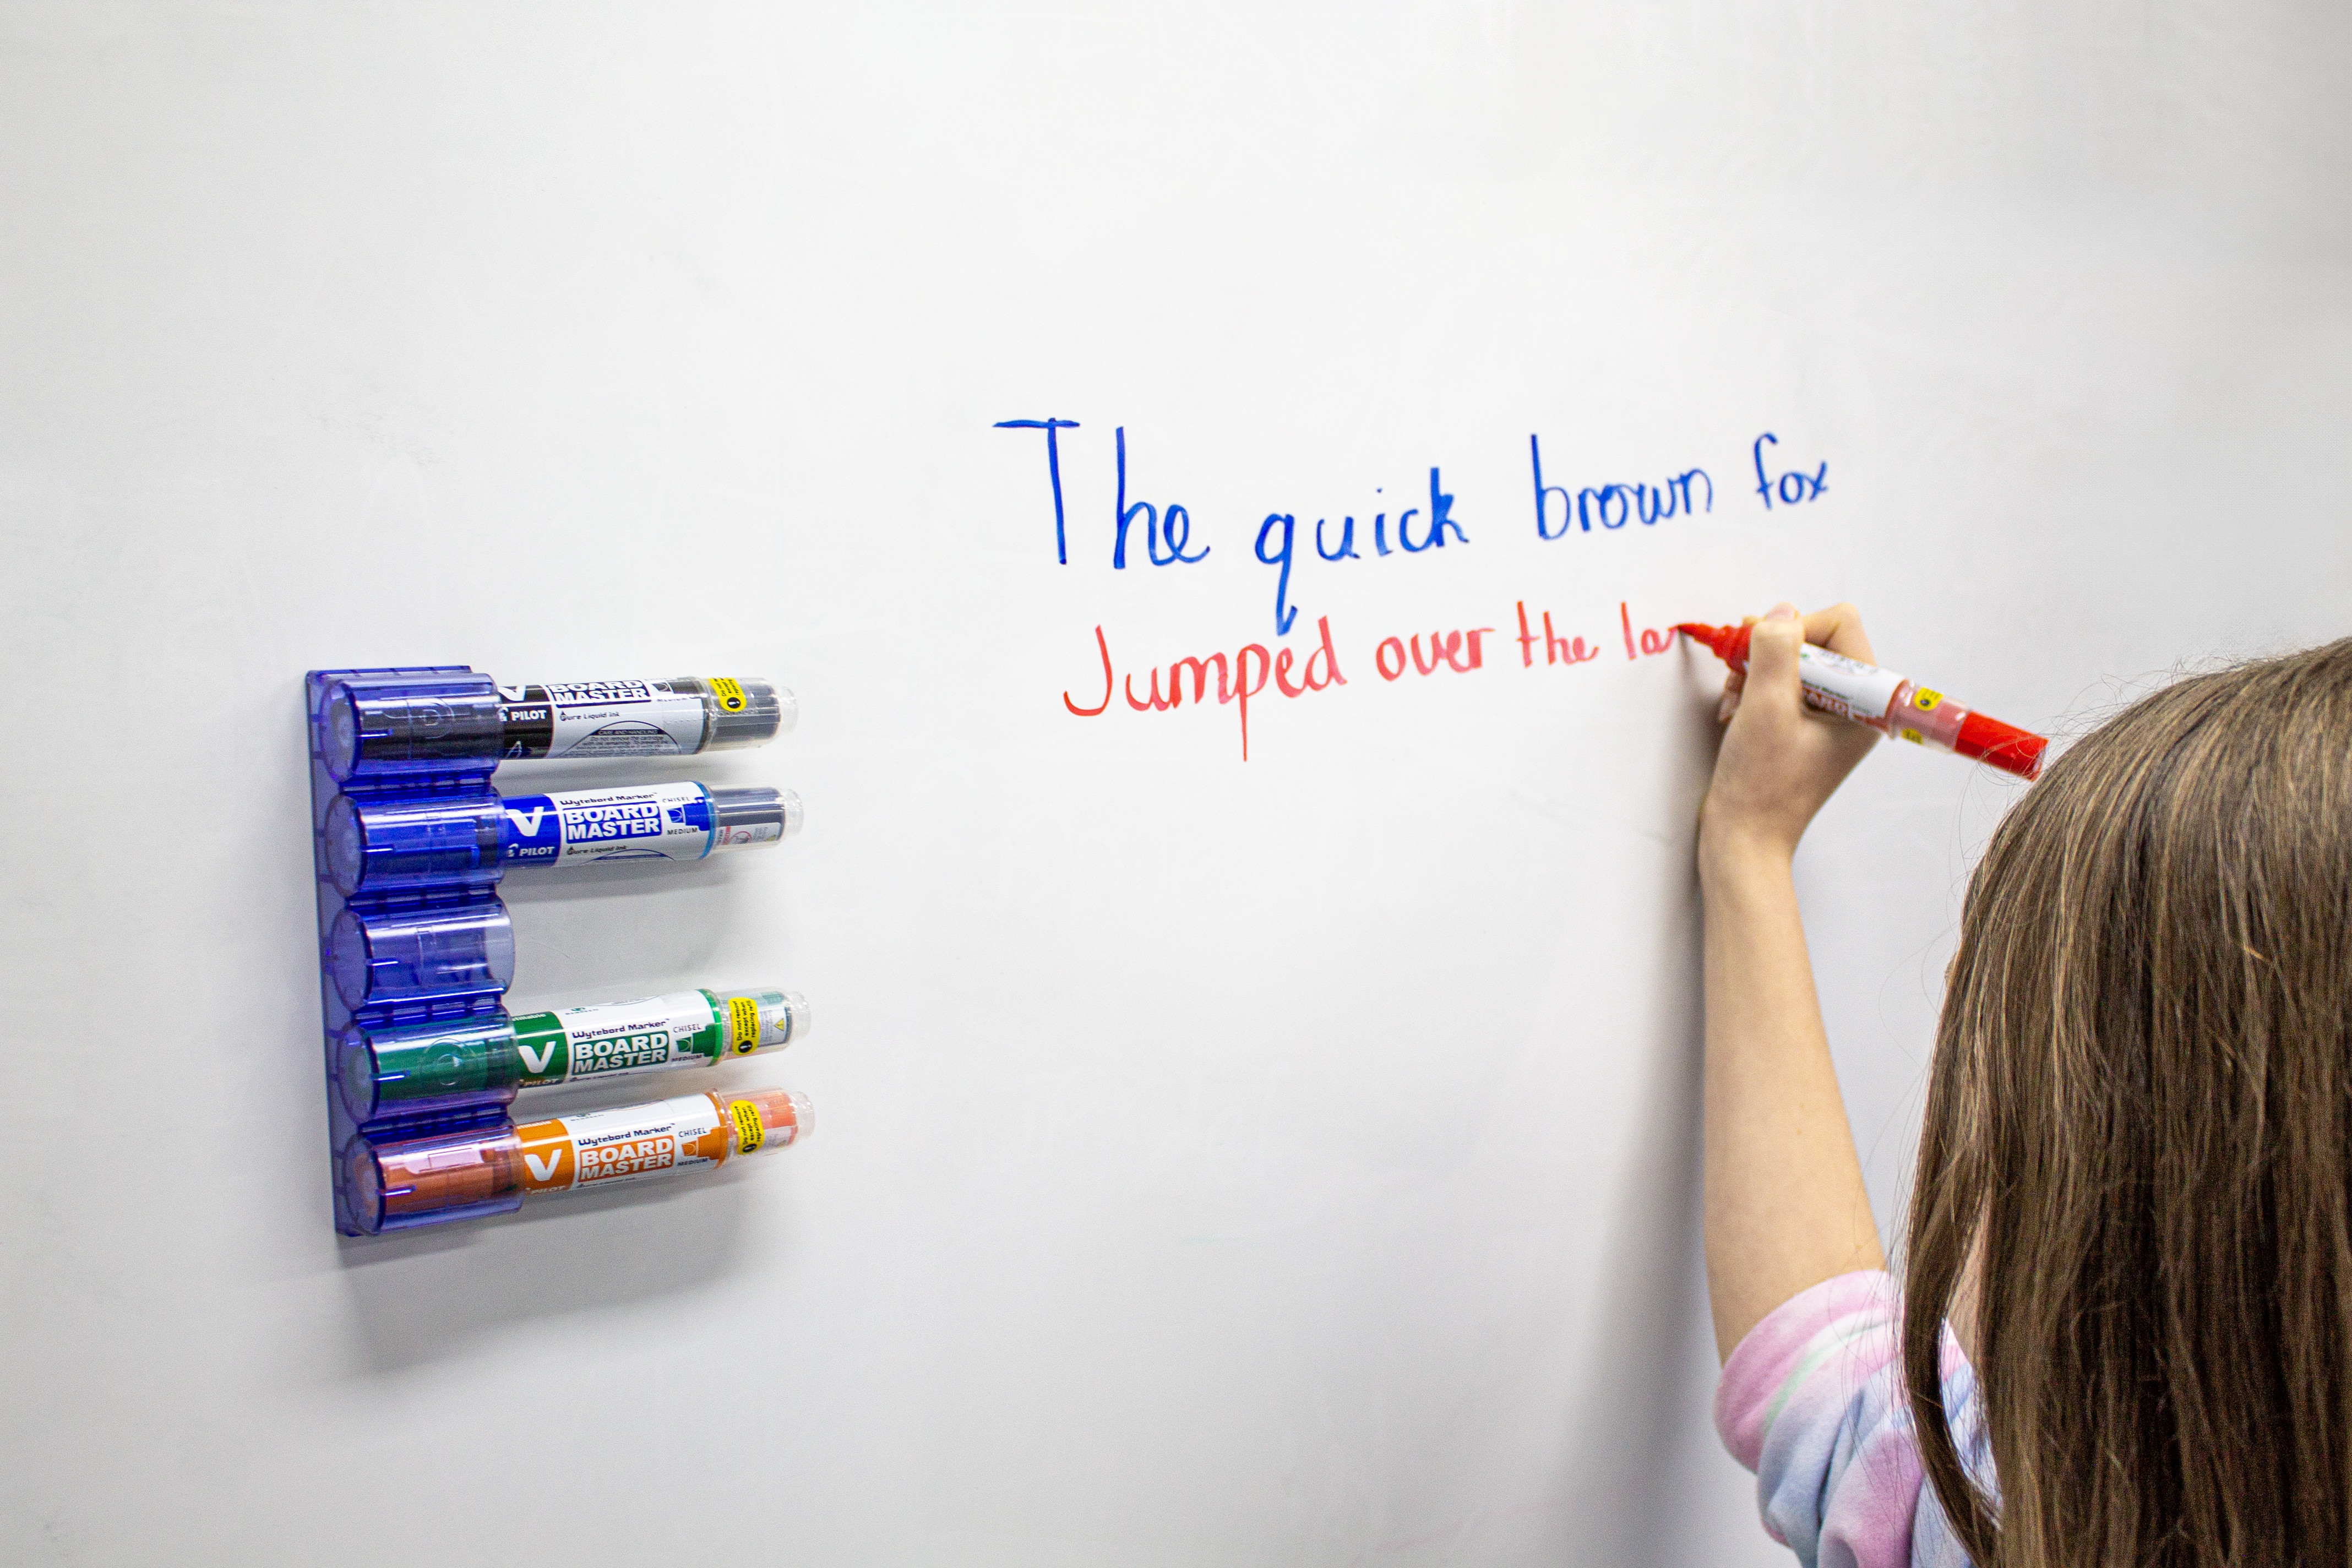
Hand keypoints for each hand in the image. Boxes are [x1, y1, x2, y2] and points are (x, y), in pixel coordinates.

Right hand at [1697, 602, 1880, 872]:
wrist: (1744, 838)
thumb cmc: (1761, 786)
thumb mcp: (1765, 707)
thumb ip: (1775, 650)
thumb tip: (1781, 612)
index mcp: (1866, 704)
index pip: (1840, 625)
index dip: (1795, 629)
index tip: (1761, 655)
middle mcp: (1855, 706)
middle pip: (1816, 638)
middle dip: (1771, 650)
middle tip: (1740, 676)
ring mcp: (1829, 715)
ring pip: (1793, 657)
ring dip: (1756, 670)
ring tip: (1735, 700)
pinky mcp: (1804, 723)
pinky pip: (1782, 681)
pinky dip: (1753, 686)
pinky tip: (1735, 710)